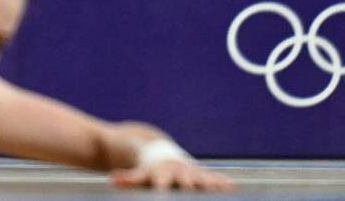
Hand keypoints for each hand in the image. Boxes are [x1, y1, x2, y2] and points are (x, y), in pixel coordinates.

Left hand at [112, 158, 233, 191]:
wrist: (160, 150)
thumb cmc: (149, 169)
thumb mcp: (140, 174)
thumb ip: (129, 179)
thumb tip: (113, 180)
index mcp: (162, 174)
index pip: (162, 185)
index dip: (162, 192)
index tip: (162, 197)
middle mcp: (179, 173)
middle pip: (186, 183)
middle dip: (191, 190)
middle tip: (192, 192)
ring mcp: (192, 172)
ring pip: (203, 179)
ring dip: (211, 185)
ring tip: (222, 191)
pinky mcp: (202, 174)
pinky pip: (214, 178)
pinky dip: (222, 183)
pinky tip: (232, 188)